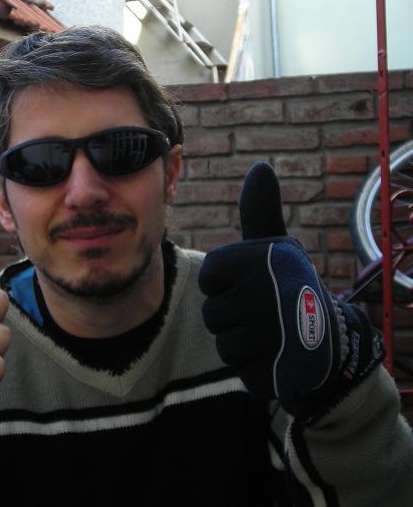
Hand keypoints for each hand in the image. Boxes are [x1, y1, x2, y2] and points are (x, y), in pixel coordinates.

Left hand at [198, 163, 383, 418]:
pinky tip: (276, 355)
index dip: (225, 283)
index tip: (253, 283)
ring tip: (271, 333)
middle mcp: (266, 295)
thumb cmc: (291, 286)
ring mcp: (271, 337)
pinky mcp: (273, 371)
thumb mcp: (277, 247)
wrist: (330, 340)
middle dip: (233, 314)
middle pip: (212, 312)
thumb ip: (261, 211)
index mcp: (261, 260)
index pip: (209, 276)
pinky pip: (239, 367)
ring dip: (242, 340)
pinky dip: (254, 364)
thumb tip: (260, 167)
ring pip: (223, 342)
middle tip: (266, 312)